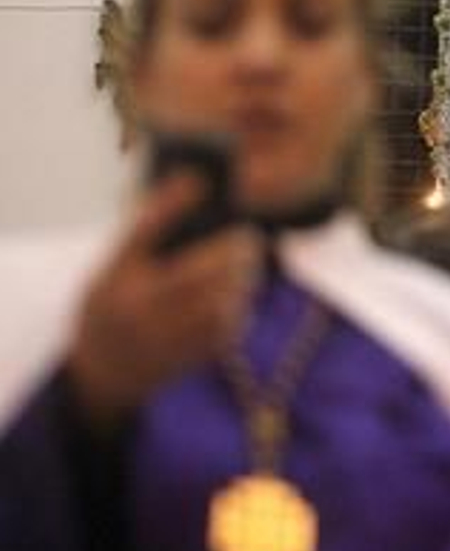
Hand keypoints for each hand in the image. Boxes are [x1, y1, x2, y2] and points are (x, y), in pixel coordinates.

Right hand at [66, 175, 260, 427]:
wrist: (99, 372)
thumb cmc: (113, 305)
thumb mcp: (111, 271)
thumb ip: (144, 241)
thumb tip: (192, 195)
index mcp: (111, 277)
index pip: (143, 231)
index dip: (172, 201)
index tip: (200, 179)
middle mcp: (133, 307)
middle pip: (197, 270)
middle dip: (231, 249)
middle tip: (249, 235)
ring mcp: (160, 336)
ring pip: (218, 299)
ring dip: (241, 278)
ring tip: (249, 264)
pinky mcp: (185, 357)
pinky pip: (224, 328)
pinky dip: (237, 307)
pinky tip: (237, 296)